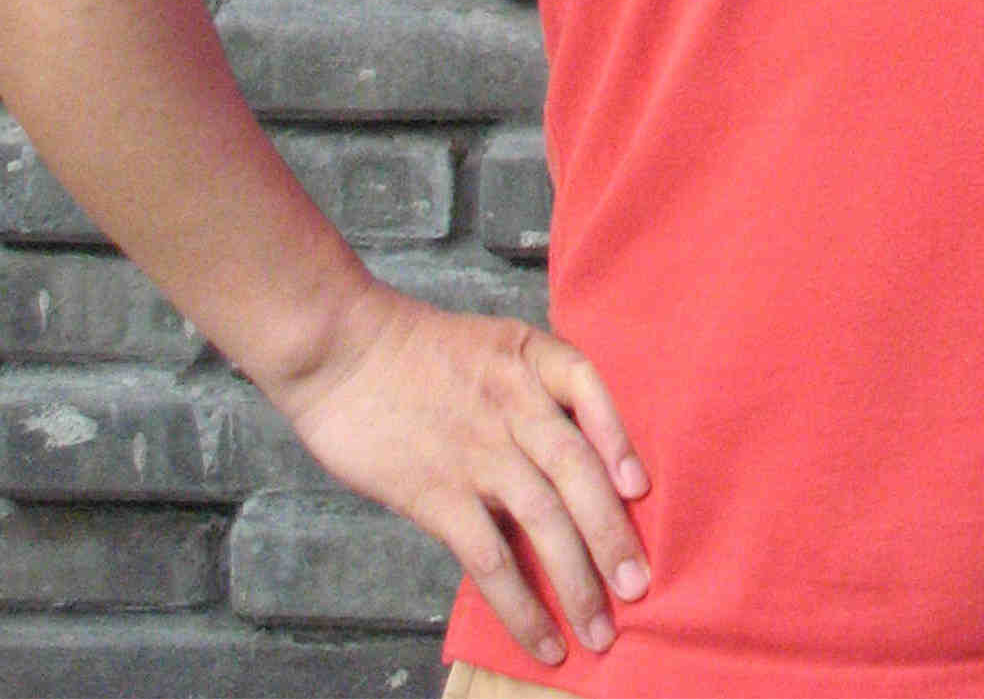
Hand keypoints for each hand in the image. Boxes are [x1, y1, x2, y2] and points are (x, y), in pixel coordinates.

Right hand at [266, 281, 650, 670]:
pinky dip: (521, 601)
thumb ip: (525, 389)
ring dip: (578, 579)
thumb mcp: (487, 347)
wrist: (344, 350)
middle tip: (638, 586)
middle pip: (577, 468)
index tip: (639, 488)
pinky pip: (491, 556)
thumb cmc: (413, 352)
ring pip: (544, 518)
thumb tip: (561, 452)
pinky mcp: (440, 494)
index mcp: (529, 359)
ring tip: (601, 630)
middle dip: (612, 533)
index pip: (589, 389)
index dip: (619, 438)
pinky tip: (541, 637)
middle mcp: (515, 403)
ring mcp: (479, 451)